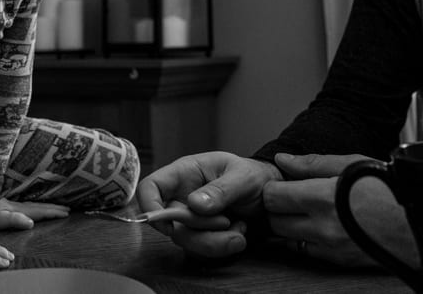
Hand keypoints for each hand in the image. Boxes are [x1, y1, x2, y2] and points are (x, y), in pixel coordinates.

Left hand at [0, 197, 69, 230]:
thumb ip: (15, 220)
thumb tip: (31, 223)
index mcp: (19, 211)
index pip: (40, 212)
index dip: (53, 213)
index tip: (66, 213)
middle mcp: (19, 207)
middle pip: (41, 207)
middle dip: (55, 208)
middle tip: (68, 209)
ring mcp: (15, 205)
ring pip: (36, 205)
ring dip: (48, 206)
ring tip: (58, 207)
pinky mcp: (9, 205)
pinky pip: (29, 206)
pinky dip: (38, 206)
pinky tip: (37, 207)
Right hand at [136, 151, 281, 257]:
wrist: (272, 196)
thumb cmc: (255, 176)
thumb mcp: (243, 177)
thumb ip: (221, 189)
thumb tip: (194, 204)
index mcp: (185, 173)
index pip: (151, 187)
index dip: (150, 206)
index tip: (170, 224)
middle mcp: (183, 196)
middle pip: (169, 223)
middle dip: (200, 229)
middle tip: (227, 221)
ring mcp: (191, 218)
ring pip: (186, 240)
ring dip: (214, 241)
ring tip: (239, 229)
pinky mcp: (202, 234)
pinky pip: (202, 250)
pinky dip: (223, 246)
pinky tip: (239, 232)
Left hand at [263, 152, 416, 267]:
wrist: (419, 224)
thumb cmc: (390, 189)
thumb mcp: (352, 164)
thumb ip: (312, 164)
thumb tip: (283, 161)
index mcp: (322, 198)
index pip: (272, 197)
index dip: (273, 187)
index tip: (281, 183)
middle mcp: (321, 227)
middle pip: (275, 222)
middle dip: (277, 208)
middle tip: (291, 196)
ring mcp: (329, 248)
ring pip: (287, 240)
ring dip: (289, 226)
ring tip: (306, 210)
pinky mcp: (338, 262)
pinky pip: (307, 252)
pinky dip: (306, 240)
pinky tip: (320, 225)